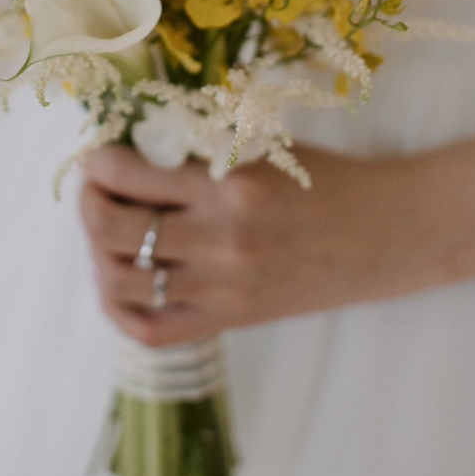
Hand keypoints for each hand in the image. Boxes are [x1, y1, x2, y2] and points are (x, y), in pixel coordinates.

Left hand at [80, 143, 424, 347]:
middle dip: (88, 202)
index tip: (99, 153)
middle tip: (96, 188)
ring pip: (120, 280)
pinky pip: (152, 329)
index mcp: (229, 182)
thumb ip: (199, 150)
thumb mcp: (263, 146)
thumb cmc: (325, 179)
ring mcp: (223, 286)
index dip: (97, 161)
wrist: (386, 235)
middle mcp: (220, 238)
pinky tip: (122, 281)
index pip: (126, 174)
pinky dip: (121, 307)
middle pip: (110, 229)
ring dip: (97, 252)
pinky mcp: (231, 319)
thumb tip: (128, 148)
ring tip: (107, 231)